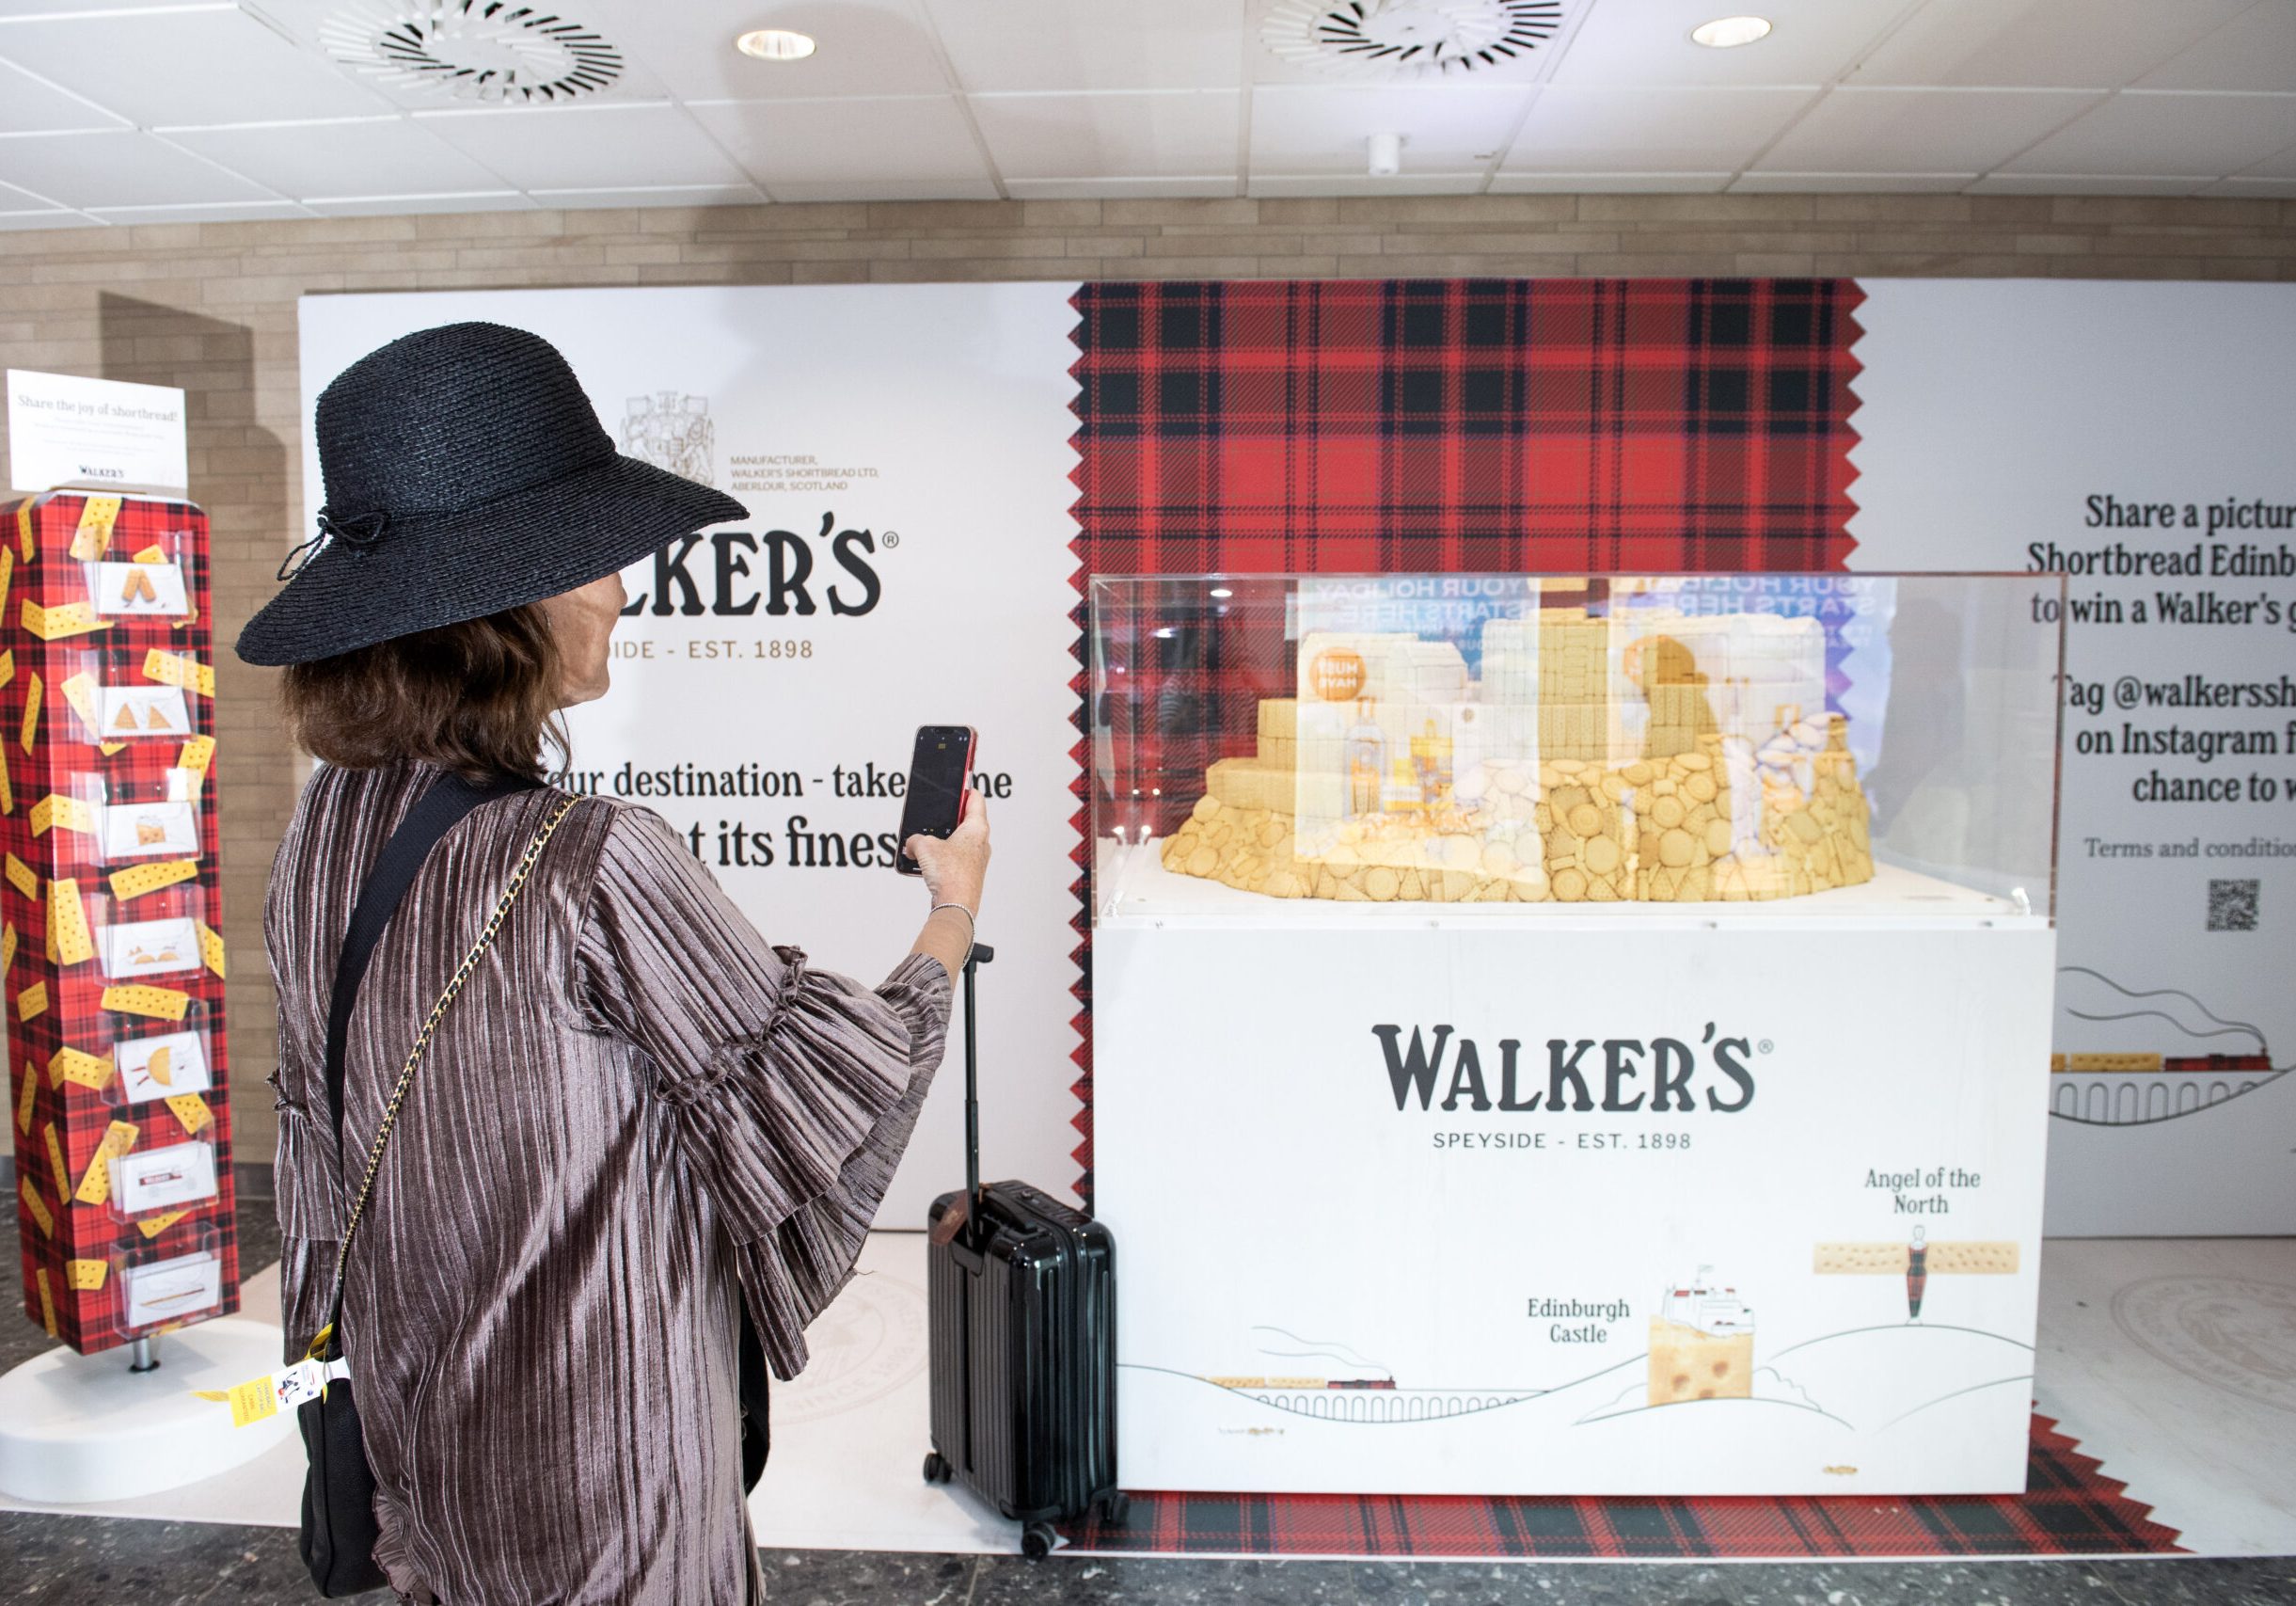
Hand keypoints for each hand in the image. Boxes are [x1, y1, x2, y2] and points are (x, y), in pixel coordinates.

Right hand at [908, 791, 990, 913]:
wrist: (956, 906)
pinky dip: (942, 858)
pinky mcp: (968, 875)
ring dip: (943, 841)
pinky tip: (928, 864)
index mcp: (977, 828)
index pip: (975, 799)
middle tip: (936, 816)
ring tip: (925, 845)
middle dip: (948, 819)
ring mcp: (976, 860)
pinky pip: (953, 859)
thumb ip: (915, 840)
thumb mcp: (924, 847)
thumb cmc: (952, 876)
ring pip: (958, 843)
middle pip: (965, 821)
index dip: (965, 789)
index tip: (960, 783)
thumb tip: (913, 846)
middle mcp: (981, 843)